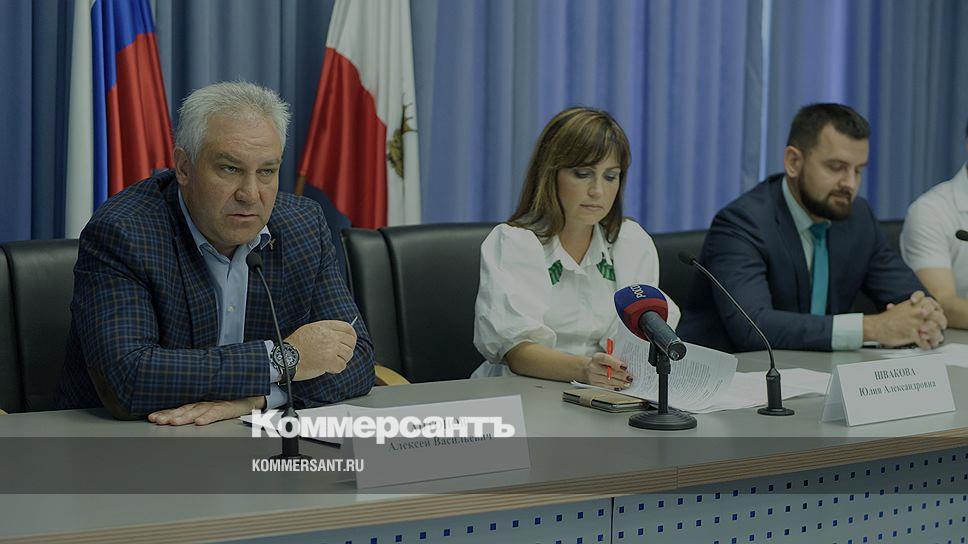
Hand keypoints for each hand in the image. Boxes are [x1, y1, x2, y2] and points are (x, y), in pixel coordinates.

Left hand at [148, 396, 265, 425]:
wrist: (254, 395)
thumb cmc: (231, 402)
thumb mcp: (211, 406)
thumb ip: (196, 411)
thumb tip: (175, 418)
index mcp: (200, 402)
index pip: (180, 408)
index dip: (166, 412)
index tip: (152, 417)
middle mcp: (206, 402)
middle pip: (185, 409)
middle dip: (170, 415)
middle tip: (157, 420)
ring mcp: (217, 403)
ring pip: (198, 410)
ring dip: (184, 417)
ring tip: (173, 422)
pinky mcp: (230, 407)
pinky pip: (218, 412)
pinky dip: (208, 417)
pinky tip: (200, 422)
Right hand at [286, 319, 356, 380]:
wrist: (286, 357)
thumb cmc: (295, 345)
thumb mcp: (310, 329)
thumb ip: (325, 330)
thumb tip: (339, 334)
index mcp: (325, 327)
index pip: (348, 328)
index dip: (352, 335)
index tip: (350, 341)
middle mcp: (330, 336)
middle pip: (351, 342)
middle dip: (347, 350)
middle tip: (340, 355)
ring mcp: (331, 348)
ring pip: (348, 354)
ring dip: (341, 360)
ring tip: (331, 362)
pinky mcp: (329, 361)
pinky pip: (341, 366)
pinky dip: (336, 369)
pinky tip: (328, 368)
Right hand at [583, 353, 631, 389]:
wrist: (588, 368)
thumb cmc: (601, 362)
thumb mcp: (606, 357)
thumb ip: (615, 359)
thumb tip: (626, 367)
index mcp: (597, 357)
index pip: (605, 359)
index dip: (615, 363)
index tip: (625, 366)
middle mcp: (593, 367)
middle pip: (608, 372)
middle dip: (621, 375)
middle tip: (629, 377)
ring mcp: (593, 377)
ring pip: (608, 381)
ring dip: (619, 383)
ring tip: (627, 383)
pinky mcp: (594, 385)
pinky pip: (606, 387)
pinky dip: (614, 387)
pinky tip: (620, 387)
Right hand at [883, 291, 945, 348]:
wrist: (875, 327)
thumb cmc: (885, 320)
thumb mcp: (898, 308)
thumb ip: (909, 307)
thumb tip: (915, 307)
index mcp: (912, 305)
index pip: (930, 301)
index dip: (935, 306)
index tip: (937, 311)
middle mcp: (915, 312)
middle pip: (937, 315)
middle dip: (941, 322)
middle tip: (941, 326)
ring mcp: (914, 322)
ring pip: (934, 329)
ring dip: (936, 336)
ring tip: (935, 339)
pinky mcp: (911, 333)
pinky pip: (923, 341)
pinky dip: (926, 345)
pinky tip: (925, 345)